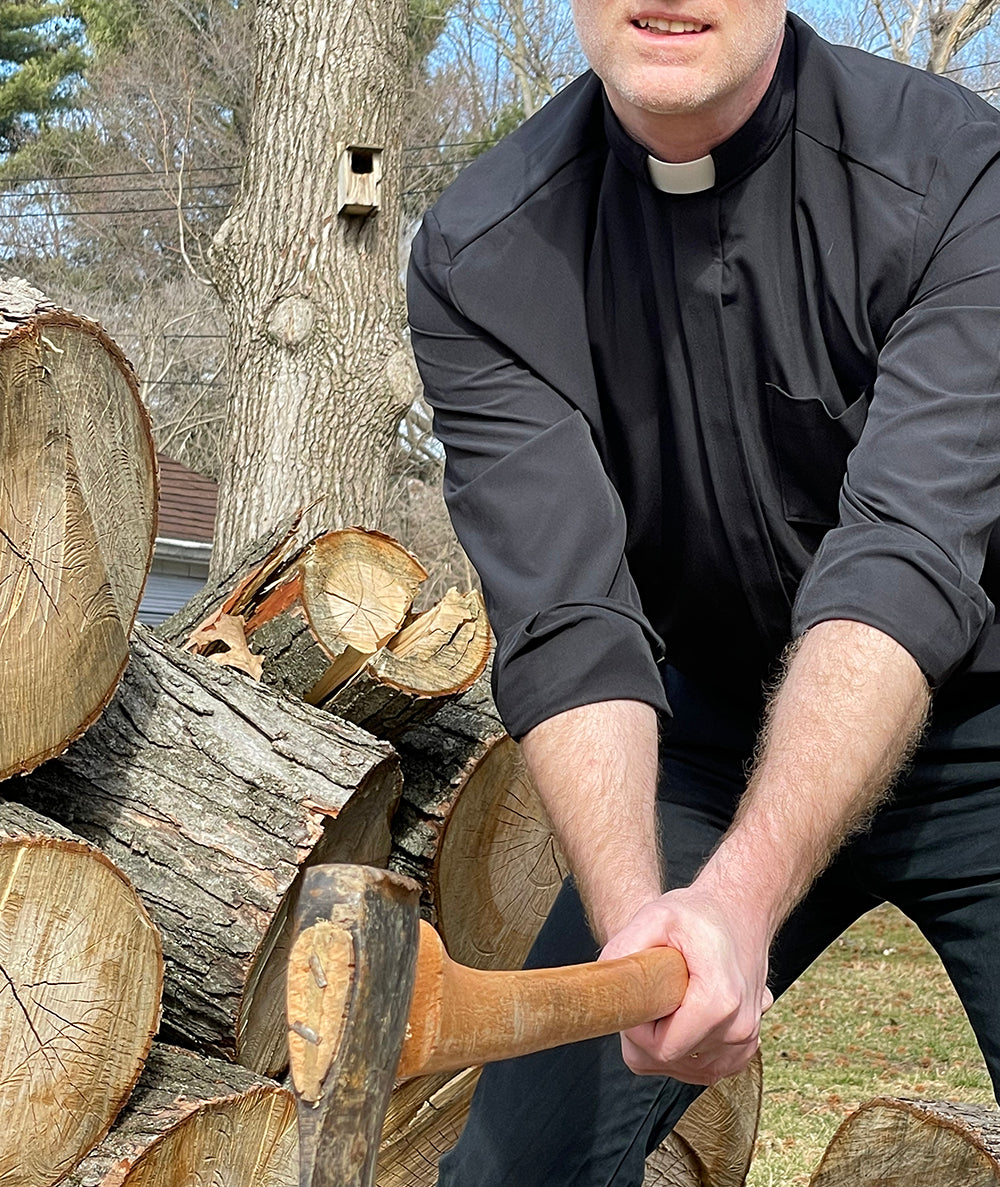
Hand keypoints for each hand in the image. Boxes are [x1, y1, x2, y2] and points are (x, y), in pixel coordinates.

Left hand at [599, 885, 773, 1085]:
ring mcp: (746, 1040)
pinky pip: (704, 1068)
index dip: (636, 1029)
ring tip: (669, 1001)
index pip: (660, 1049)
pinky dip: (687, 1051)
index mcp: (719, 1002)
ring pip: (686, 1069)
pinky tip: (683, 1018)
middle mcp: (739, 1028)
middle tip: (650, 994)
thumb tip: (605, 986)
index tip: (636, 999)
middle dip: (649, 1034)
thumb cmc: (699, 913)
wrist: (740, 909)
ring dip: (668, 1043)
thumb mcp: (655, 917)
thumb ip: (624, 948)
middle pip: (670, 1061)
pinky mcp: (747, 1045)